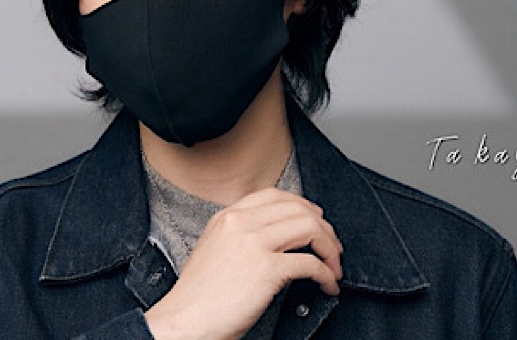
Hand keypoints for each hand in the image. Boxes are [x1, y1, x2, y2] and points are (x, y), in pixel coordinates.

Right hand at [144, 188, 342, 339]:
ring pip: (309, 228)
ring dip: (329, 248)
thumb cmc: (198, 296)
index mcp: (228, 217)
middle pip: (298, 209)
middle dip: (324, 229)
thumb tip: (274, 239)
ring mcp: (254, 243)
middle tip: (332, 248)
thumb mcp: (214, 249)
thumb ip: (239, 236)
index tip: (315, 221)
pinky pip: (310, 263)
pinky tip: (326, 284)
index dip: (303, 206)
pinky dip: (326, 274)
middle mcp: (241, 223)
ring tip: (332, 266)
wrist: (184, 321)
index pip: (275, 195)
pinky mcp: (266, 270)